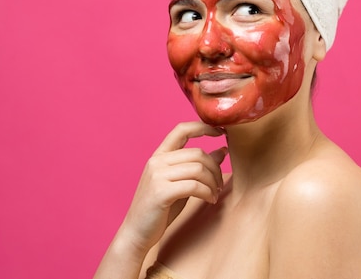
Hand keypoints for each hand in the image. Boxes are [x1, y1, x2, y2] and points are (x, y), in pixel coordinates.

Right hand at [119, 121, 226, 253]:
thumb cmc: (161, 208)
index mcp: (160, 155)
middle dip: (215, 168)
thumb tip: (223, 150)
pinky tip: (210, 200)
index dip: (203, 127)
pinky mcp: (160, 192)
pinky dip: (207, 192)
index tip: (221, 131)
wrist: (137, 233)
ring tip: (214, 194)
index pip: (182, 129)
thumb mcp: (181, 182)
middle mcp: (156, 161)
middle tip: (219, 185)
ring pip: (198, 169)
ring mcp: (157, 176)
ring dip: (213, 182)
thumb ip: (198, 166)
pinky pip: (194, 185)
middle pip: (198, 153)